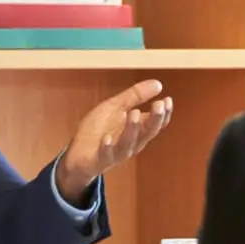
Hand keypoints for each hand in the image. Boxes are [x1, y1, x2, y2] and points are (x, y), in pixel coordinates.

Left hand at [60, 80, 177, 199]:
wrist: (77, 156)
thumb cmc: (98, 131)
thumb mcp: (115, 107)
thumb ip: (135, 96)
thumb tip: (158, 84)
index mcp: (137, 130)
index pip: (156, 123)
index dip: (163, 113)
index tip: (167, 100)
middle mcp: (131, 143)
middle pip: (147, 132)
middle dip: (155, 119)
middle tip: (159, 105)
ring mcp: (116, 152)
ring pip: (127, 142)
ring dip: (132, 128)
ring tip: (135, 113)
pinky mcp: (99, 159)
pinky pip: (104, 154)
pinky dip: (107, 147)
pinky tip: (106, 139)